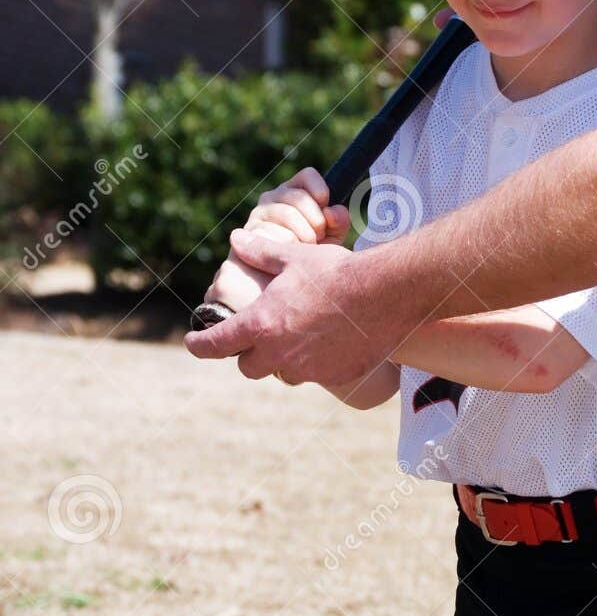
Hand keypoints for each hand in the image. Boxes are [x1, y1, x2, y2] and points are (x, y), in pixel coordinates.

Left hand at [184, 229, 399, 384]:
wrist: (384, 293)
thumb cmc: (335, 272)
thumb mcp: (293, 258)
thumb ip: (260, 253)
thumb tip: (236, 239)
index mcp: (261, 324)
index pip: (216, 344)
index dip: (199, 344)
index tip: (192, 342)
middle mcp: (278, 353)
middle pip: (248, 367)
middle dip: (249, 354)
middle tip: (259, 337)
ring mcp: (307, 369)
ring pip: (284, 373)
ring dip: (284, 359)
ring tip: (300, 337)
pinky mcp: (334, 376)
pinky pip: (317, 374)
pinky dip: (317, 362)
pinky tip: (333, 341)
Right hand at [245, 167, 350, 246]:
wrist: (282, 280)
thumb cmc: (308, 254)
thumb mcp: (331, 238)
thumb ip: (338, 222)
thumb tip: (332, 211)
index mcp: (294, 191)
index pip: (307, 175)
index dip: (321, 191)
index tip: (326, 209)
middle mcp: (273, 197)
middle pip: (299, 196)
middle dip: (316, 220)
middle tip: (319, 237)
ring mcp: (258, 213)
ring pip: (288, 214)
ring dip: (304, 234)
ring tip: (307, 247)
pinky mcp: (248, 231)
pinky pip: (273, 233)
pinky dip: (288, 245)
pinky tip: (289, 253)